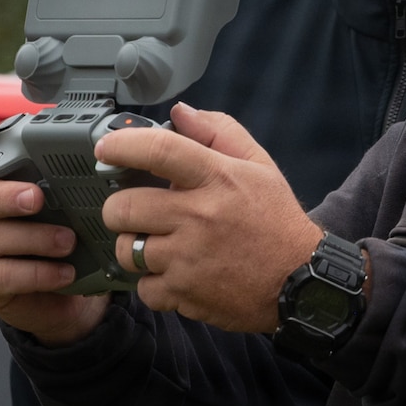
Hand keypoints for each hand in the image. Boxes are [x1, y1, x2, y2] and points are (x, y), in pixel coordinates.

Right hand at [0, 107, 109, 345]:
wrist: (69, 294)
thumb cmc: (71, 235)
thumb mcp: (78, 199)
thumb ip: (86, 172)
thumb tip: (129, 142)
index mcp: (2, 182)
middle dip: (4, 194)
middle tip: (37, 197)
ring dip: (31, 237)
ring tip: (67, 240)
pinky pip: (1, 275)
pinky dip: (36, 272)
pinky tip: (64, 271)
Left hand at [96, 104, 322, 332]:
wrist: (300, 279)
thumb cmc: (276, 220)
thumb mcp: (259, 166)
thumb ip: (220, 132)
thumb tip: (180, 113)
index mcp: (218, 178)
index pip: (158, 150)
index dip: (122, 145)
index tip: (105, 148)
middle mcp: (199, 216)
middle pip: (122, 207)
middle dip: (121, 208)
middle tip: (137, 210)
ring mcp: (188, 258)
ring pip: (125, 250)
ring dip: (136, 247)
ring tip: (159, 244)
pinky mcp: (184, 292)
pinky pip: (142, 287)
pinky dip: (153, 283)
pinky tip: (175, 273)